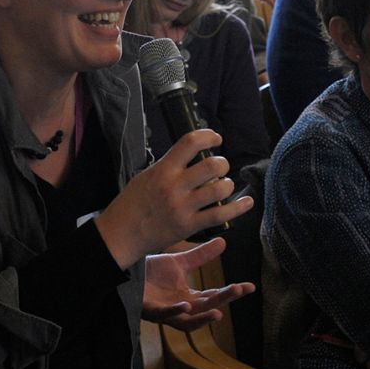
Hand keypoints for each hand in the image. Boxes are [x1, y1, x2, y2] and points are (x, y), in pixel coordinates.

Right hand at [96, 129, 253, 268]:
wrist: (122, 233)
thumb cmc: (132, 203)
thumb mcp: (146, 175)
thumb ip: (169, 165)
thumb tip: (192, 155)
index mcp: (163, 169)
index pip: (190, 142)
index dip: (208, 135)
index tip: (216, 138)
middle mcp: (174, 186)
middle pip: (211, 165)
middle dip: (223, 163)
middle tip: (220, 167)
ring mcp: (183, 207)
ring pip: (219, 189)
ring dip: (228, 184)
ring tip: (224, 185)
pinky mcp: (189, 226)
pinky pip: (220, 215)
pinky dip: (238, 208)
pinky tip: (248, 201)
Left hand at [141, 237, 254, 330]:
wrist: (126, 274)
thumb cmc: (152, 274)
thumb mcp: (180, 263)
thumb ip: (201, 256)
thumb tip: (223, 242)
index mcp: (189, 297)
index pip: (215, 295)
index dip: (232, 292)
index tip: (250, 286)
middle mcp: (181, 307)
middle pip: (206, 307)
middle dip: (224, 301)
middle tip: (239, 290)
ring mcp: (166, 311)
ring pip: (188, 320)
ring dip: (203, 318)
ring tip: (218, 312)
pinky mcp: (150, 310)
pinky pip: (165, 314)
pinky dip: (175, 312)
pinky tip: (185, 305)